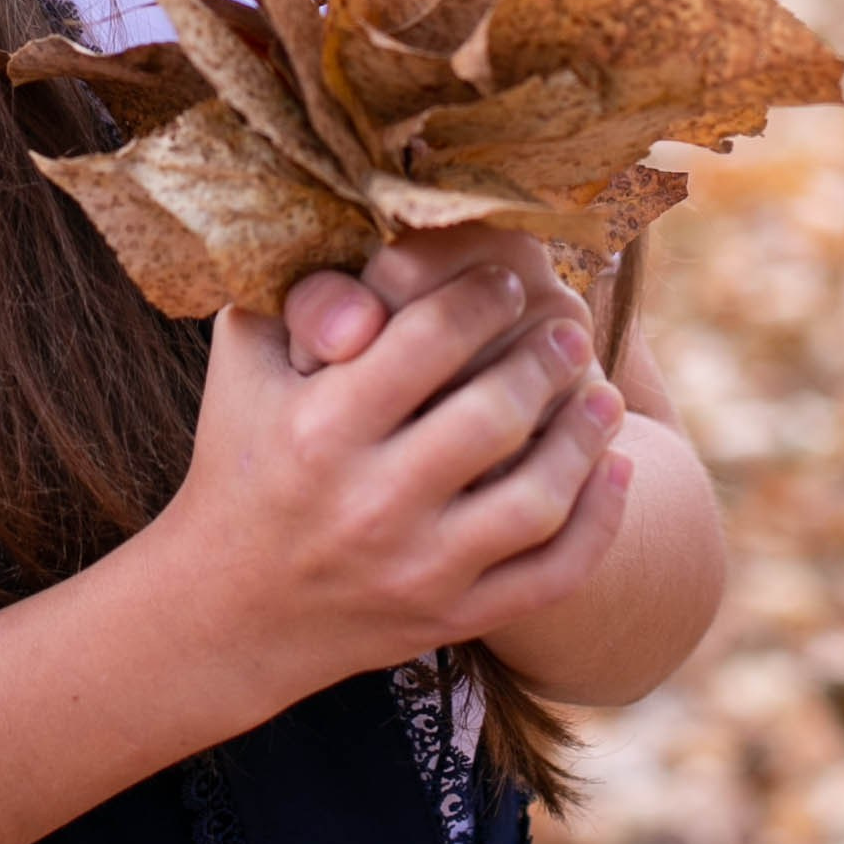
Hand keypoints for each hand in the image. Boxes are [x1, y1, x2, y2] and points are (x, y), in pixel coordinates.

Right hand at [149, 249, 631, 714]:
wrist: (227, 610)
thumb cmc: (242, 458)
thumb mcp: (244, 364)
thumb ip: (297, 292)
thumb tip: (371, 224)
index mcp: (319, 428)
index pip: (428, 340)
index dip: (482, 297)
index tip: (506, 280)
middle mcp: (371, 503)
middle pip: (493, 416)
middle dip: (544, 362)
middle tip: (568, 332)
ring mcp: (417, 569)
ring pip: (535, 500)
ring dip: (584, 438)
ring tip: (603, 394)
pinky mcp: (450, 618)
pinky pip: (551, 576)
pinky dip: (599, 522)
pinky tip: (616, 469)